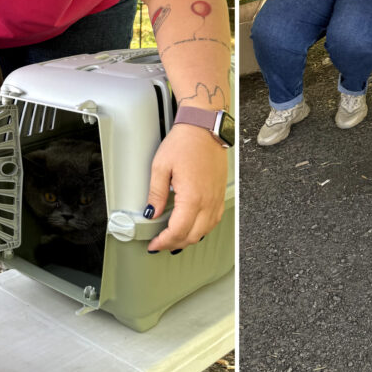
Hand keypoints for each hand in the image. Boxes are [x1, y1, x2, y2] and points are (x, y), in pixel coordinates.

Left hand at [145, 123, 227, 252]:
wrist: (204, 127)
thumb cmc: (185, 142)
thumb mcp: (161, 166)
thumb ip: (156, 193)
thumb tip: (151, 212)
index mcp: (192, 197)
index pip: (177, 231)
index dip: (163, 242)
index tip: (154, 244)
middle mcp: (208, 201)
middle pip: (192, 235)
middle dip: (174, 243)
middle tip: (161, 243)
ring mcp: (216, 197)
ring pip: (205, 230)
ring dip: (190, 238)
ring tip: (175, 238)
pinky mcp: (220, 193)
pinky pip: (214, 219)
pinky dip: (203, 228)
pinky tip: (194, 226)